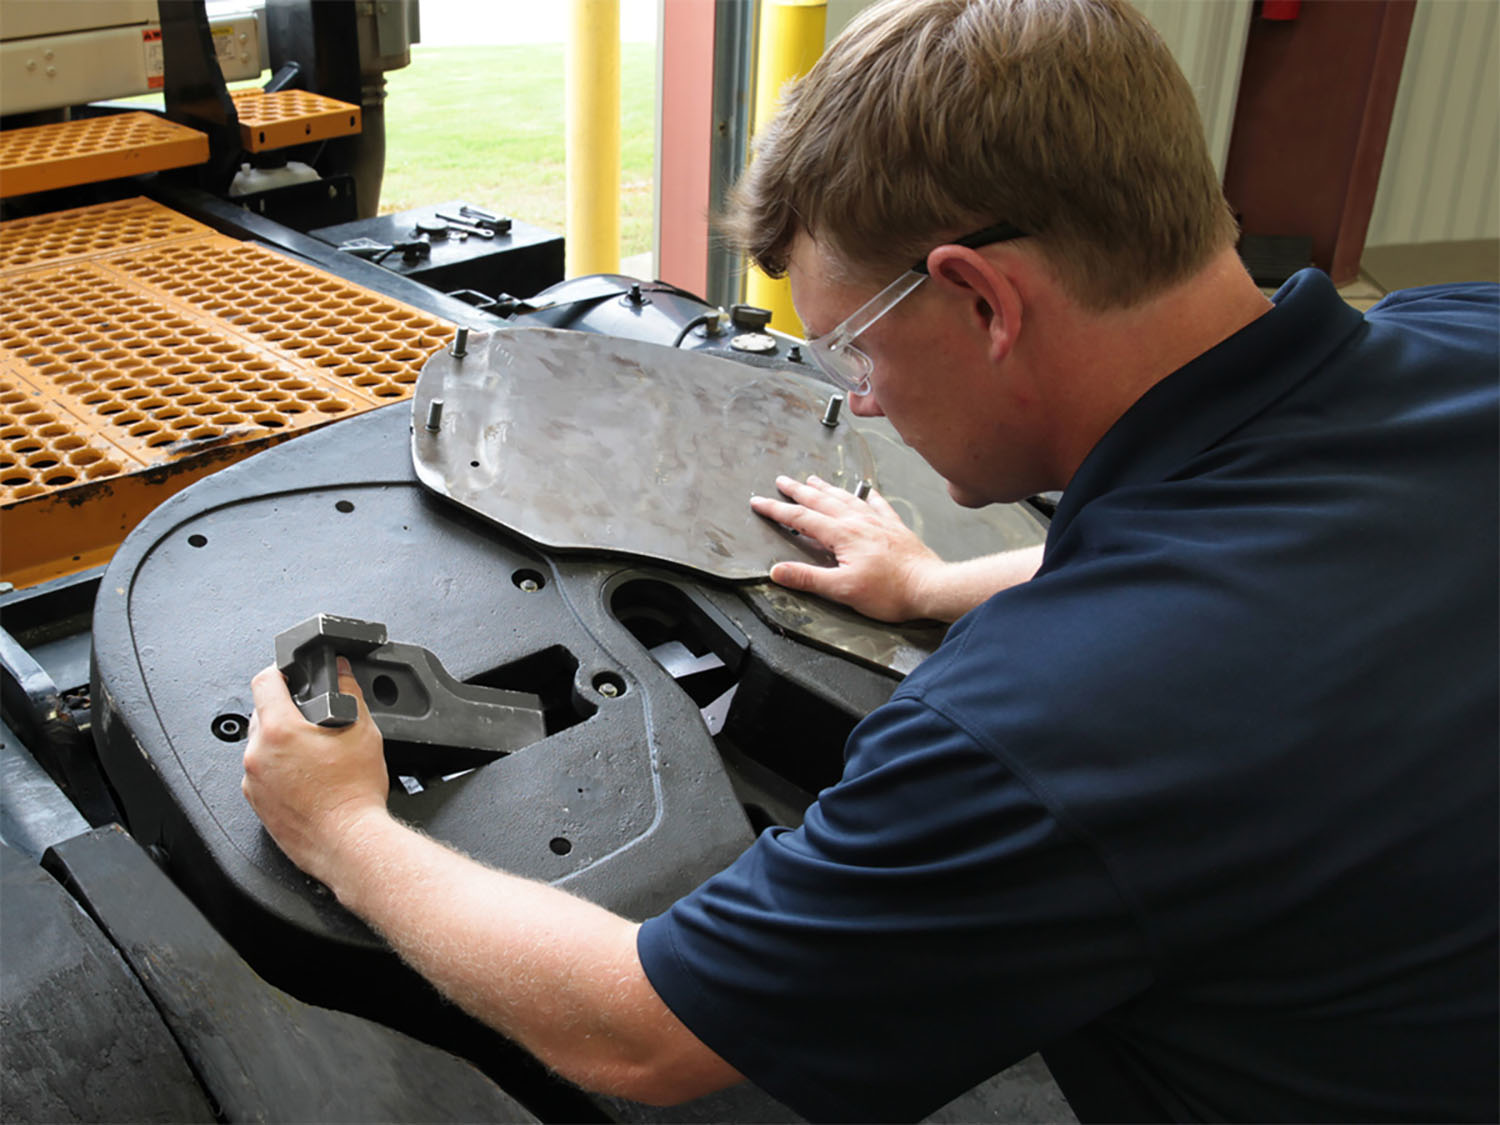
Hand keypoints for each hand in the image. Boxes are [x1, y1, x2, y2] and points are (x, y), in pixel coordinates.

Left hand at [242, 658, 390, 884]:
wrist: (348, 843)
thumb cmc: (353, 796)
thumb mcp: (363, 732)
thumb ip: (349, 694)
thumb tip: (342, 674)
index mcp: (279, 731)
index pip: (264, 682)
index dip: (279, 671)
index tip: (288, 673)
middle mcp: (258, 755)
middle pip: (261, 715)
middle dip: (284, 712)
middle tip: (312, 722)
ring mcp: (253, 782)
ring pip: (261, 747)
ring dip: (281, 744)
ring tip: (313, 756)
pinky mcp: (257, 804)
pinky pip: (262, 775)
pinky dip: (279, 771)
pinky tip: (307, 779)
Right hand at [749, 474, 944, 621]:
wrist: (930, 587)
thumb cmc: (890, 592)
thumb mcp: (842, 590)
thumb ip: (808, 578)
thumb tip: (778, 571)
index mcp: (842, 535)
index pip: (801, 518)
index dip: (777, 510)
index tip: (759, 502)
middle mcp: (858, 522)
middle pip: (821, 500)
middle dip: (798, 490)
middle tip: (781, 481)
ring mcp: (878, 522)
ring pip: (846, 498)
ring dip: (826, 488)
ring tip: (813, 479)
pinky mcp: (895, 527)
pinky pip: (877, 504)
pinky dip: (867, 495)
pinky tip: (866, 491)